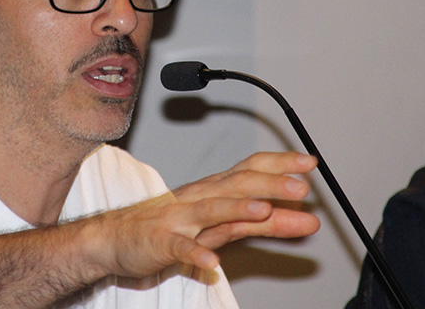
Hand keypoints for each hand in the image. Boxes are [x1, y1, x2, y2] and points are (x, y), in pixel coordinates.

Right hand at [85, 151, 319, 277]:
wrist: (115, 239)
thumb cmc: (169, 227)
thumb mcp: (222, 225)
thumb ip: (263, 223)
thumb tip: (303, 219)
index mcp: (214, 190)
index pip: (250, 169)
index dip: (280, 164)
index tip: (309, 163)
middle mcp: (199, 199)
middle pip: (237, 185)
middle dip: (270, 184)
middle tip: (301, 187)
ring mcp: (179, 220)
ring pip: (211, 210)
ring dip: (238, 208)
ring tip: (263, 211)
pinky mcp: (161, 243)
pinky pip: (180, 248)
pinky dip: (196, 253)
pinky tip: (212, 261)